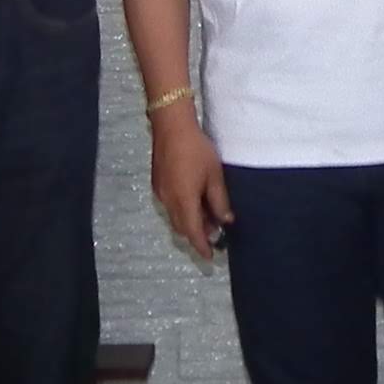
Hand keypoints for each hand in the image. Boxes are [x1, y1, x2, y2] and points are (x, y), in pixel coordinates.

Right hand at [148, 106, 231, 261]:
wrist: (171, 126)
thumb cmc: (196, 150)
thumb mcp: (214, 176)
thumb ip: (219, 201)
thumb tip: (225, 221)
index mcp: (184, 201)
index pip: (193, 233)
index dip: (202, 246)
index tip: (211, 257)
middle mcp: (169, 201)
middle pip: (182, 228)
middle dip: (197, 234)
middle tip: (214, 234)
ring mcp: (161, 193)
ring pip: (175, 217)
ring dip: (190, 222)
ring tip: (207, 215)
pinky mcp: (158, 184)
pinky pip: (170, 206)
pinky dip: (182, 210)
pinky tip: (194, 200)